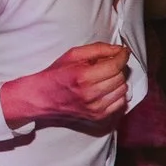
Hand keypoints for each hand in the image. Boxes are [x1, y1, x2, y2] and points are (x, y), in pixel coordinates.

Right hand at [2, 42, 130, 128]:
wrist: (42, 98)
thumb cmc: (57, 74)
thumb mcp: (73, 55)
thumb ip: (98, 49)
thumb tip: (119, 49)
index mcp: (83, 76)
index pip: (115, 66)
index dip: (122, 56)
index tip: (123, 52)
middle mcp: (90, 94)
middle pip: (120, 77)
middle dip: (117, 68)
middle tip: (108, 64)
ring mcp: (95, 108)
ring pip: (123, 90)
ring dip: (118, 81)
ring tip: (105, 77)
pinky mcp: (98, 116)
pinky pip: (120, 103)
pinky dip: (117, 94)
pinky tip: (106, 89)